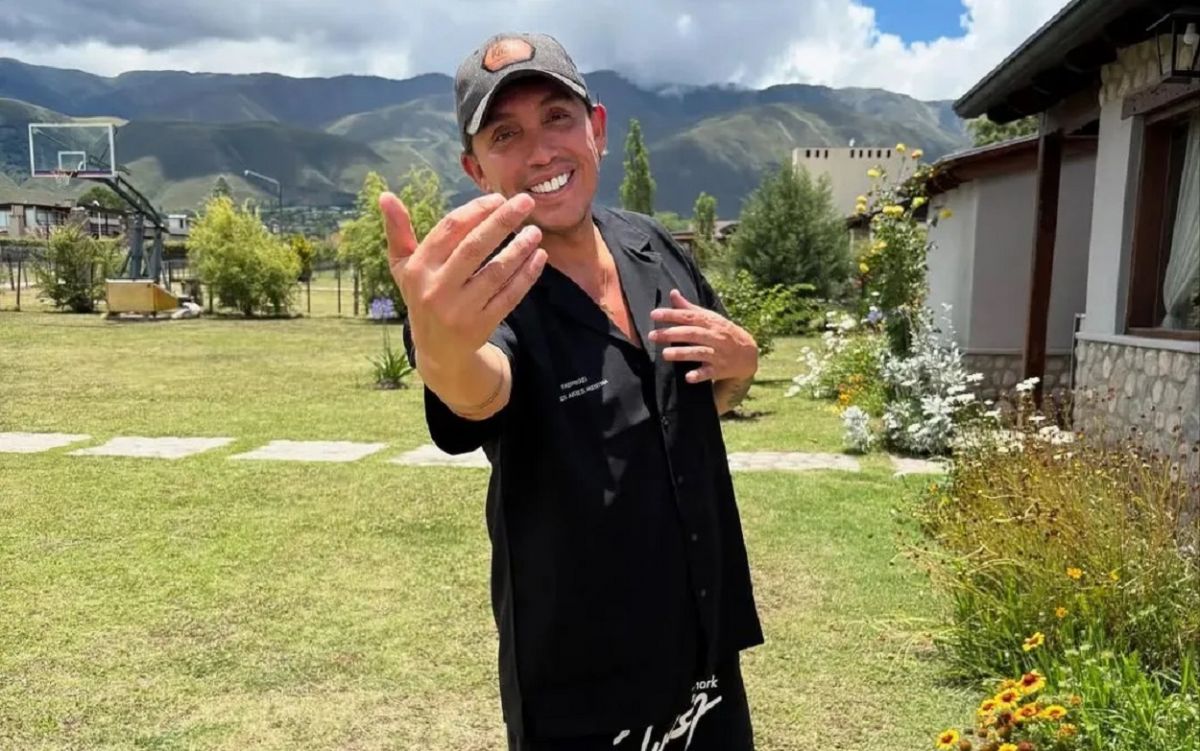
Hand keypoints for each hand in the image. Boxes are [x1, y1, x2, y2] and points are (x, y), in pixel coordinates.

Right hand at [382, 191, 546, 371]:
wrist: (436, 351)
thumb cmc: (423, 296)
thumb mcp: (404, 267)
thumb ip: (398, 231)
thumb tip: (385, 195)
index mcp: (418, 269)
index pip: (450, 230)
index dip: (476, 211)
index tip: (498, 198)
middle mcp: (436, 289)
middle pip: (474, 248)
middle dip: (502, 221)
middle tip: (526, 202)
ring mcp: (460, 310)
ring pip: (496, 272)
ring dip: (519, 248)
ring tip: (535, 231)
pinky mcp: (482, 326)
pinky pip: (509, 296)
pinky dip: (527, 275)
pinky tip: (539, 257)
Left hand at [648, 289, 757, 383]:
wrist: (747, 354)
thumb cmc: (722, 332)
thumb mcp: (709, 318)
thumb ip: (689, 308)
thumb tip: (673, 293)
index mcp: (710, 322)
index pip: (689, 316)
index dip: (672, 314)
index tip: (654, 314)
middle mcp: (714, 336)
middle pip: (691, 333)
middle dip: (671, 334)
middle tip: (652, 335)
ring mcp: (718, 354)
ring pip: (699, 352)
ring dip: (682, 353)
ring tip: (664, 354)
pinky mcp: (719, 370)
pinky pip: (709, 373)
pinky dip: (699, 375)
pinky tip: (688, 377)